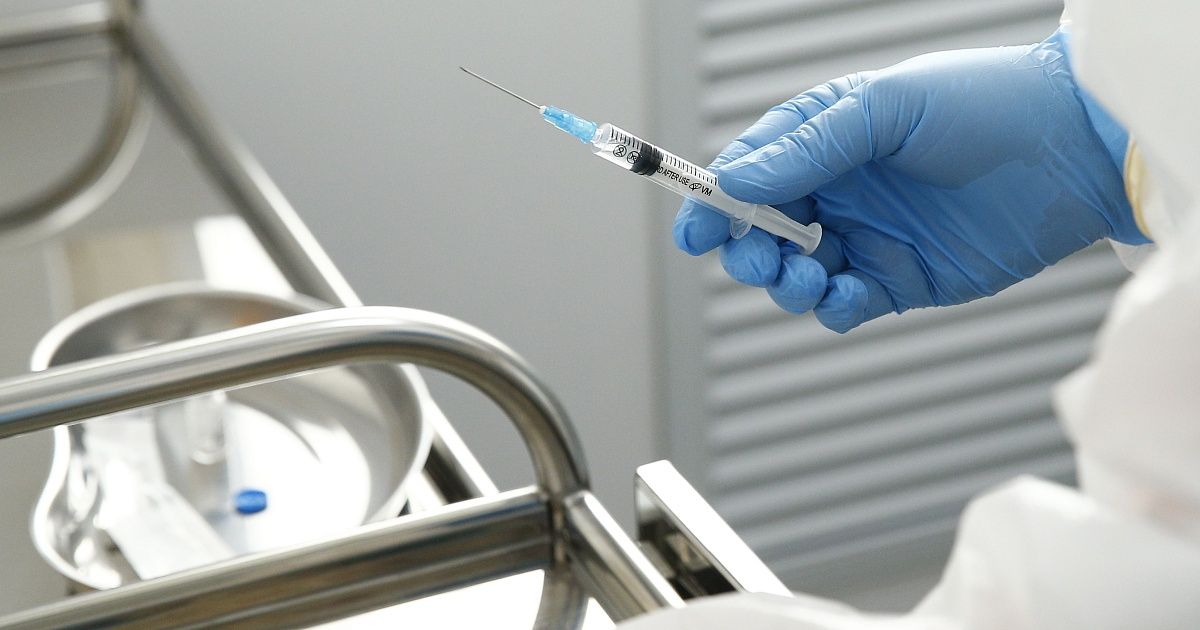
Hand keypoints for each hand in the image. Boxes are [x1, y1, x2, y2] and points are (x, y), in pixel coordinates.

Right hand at [674, 29, 1145, 332]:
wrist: (1073, 149)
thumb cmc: (986, 105)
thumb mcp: (887, 108)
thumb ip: (810, 146)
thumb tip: (739, 180)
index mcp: (827, 138)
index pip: (752, 172)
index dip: (716, 202)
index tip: (695, 230)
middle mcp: (841, 189)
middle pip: (764, 230)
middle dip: (747, 249)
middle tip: (758, 256)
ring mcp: (870, 236)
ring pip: (798, 272)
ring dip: (786, 282)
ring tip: (805, 276)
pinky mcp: (902, 279)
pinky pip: (847, 303)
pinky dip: (833, 306)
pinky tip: (846, 293)